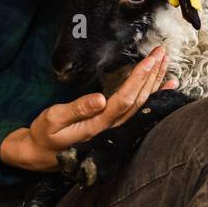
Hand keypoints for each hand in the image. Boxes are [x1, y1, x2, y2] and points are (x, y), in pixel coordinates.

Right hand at [0, 46, 174, 171]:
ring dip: (154, 83)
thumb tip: (100, 99)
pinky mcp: (114, 127)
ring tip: (165, 63)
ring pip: (141, 104)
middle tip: (162, 53)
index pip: (125, 99)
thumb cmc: (45, 134)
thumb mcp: (53, 119)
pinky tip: (166, 86)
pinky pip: (138, 110)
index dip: (139, 78)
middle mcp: (111, 128)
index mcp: (98, 125)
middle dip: (151, 74)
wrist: (41, 154)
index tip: (150, 59)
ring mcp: (115, 129)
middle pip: (138, 100)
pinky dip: (154, 97)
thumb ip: (77, 109)